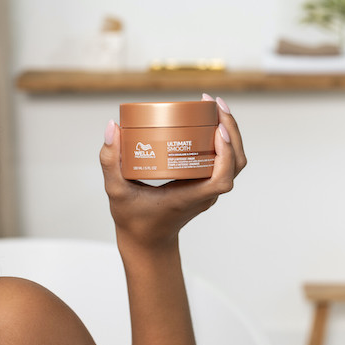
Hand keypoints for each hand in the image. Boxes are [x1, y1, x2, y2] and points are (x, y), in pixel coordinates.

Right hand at [99, 95, 245, 250]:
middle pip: (235, 164)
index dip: (227, 153)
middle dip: (231, 130)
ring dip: (231, 134)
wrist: (146, 241)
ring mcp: (207, 191)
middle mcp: (204, 194)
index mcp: (189, 198)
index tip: (218, 129)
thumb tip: (112, 127)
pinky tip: (209, 123)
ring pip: (234, 163)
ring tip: (214, 108)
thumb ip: (109, 160)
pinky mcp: (204, 186)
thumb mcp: (115, 190)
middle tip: (213, 103)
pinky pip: (224, 163)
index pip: (222, 179)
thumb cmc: (133, 220)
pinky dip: (223, 142)